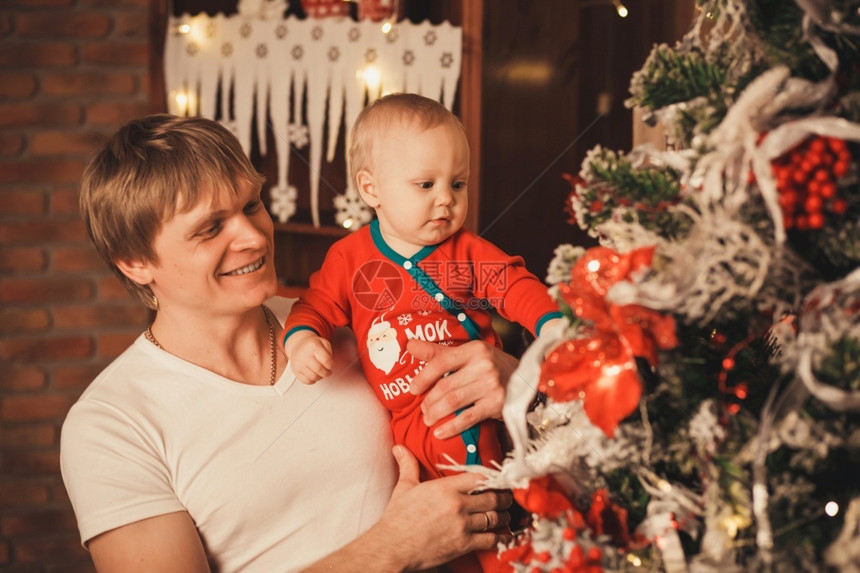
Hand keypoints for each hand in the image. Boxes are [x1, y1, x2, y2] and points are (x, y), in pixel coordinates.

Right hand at [285, 331, 332, 383]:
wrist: (298, 345)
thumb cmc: (312, 345)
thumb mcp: (323, 342)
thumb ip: (329, 352)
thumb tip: (329, 364)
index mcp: (313, 346)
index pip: (326, 360)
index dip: (331, 365)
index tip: (331, 366)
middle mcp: (305, 355)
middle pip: (319, 370)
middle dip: (327, 373)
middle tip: (328, 371)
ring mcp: (299, 364)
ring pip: (313, 377)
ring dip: (320, 377)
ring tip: (321, 373)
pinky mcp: (295, 371)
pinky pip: (306, 381)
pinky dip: (312, 380)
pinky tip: (314, 375)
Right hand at [378, 445, 512, 570]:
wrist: (393, 547)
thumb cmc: (397, 518)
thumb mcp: (404, 487)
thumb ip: (407, 465)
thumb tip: (399, 448)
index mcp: (445, 488)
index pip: (478, 477)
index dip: (491, 478)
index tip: (496, 480)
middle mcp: (458, 505)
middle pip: (492, 497)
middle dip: (502, 497)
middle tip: (506, 497)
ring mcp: (463, 526)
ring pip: (495, 518)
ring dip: (503, 516)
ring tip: (505, 514)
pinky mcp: (464, 544)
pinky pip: (491, 539)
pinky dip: (501, 537)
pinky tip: (505, 535)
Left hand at [407, 339, 517, 439]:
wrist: (526, 382)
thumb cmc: (492, 367)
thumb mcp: (469, 354)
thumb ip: (438, 352)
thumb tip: (409, 345)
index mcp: (474, 350)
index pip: (441, 362)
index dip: (423, 377)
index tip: (412, 389)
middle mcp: (483, 366)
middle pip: (446, 385)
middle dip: (429, 401)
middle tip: (423, 410)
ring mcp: (491, 385)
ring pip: (454, 402)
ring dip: (436, 413)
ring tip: (428, 419)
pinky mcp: (497, 404)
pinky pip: (468, 417)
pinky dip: (451, 427)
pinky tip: (440, 432)